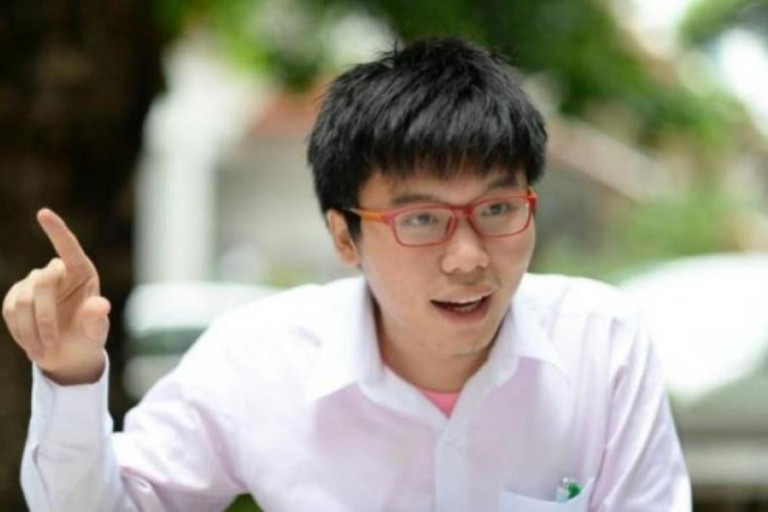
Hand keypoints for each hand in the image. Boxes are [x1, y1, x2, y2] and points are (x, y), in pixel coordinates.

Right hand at [2, 208, 109, 384]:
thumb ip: (96, 319)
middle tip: (51, 346)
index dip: (57, 231)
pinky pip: (10, 311)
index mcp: (82, 272)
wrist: (67, 353)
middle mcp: (57, 272)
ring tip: (44, 350)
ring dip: (32, 330)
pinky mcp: (14, 295)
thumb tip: (100, 306)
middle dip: (45, 318)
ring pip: (23, 300)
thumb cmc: (87, 337)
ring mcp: (33, 282)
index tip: (43, 213)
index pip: (69, 248)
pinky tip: (32, 342)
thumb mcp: (96, 332)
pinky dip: (21, 331)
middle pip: (42, 283)